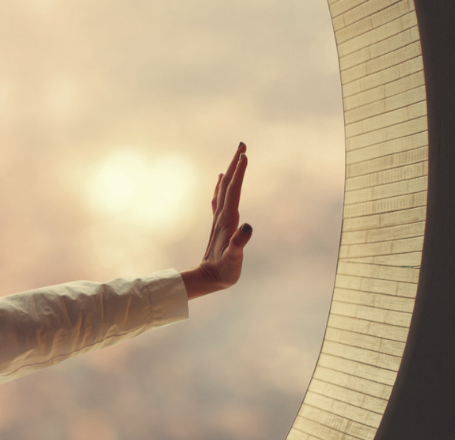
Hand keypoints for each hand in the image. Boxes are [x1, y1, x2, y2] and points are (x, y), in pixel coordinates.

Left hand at [181, 143, 252, 299]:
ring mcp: (219, 220)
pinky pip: (220, 200)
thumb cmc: (223, 272)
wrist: (207, 280)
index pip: (234, 191)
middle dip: (236, 164)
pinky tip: (221, 181)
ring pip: (224, 190)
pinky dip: (222, 187)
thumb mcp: (233, 260)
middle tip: (242, 144)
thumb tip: (247, 227)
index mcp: (227, 221)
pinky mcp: (219, 225)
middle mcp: (222, 217)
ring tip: (236, 156)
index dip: (240, 173)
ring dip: (231, 172)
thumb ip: (239, 244)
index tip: (245, 155)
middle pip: (229, 185)